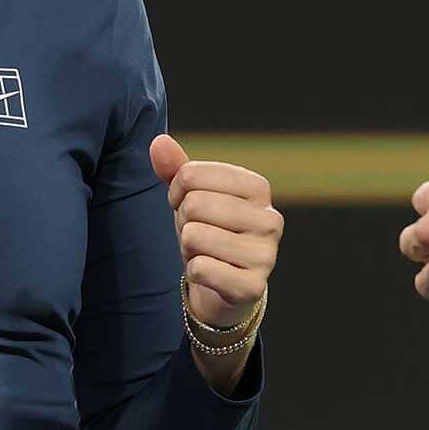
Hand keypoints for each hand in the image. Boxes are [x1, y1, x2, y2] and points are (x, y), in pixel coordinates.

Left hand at [150, 134, 282, 328]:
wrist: (225, 287)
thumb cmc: (210, 231)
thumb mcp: (193, 196)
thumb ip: (177, 168)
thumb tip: (158, 142)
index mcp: (258, 187)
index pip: (191, 174)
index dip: (177, 192)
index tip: (186, 205)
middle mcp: (270, 218)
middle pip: (194, 204)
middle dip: (183, 221)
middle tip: (198, 233)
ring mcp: (266, 255)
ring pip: (195, 236)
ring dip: (189, 248)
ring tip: (205, 252)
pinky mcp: (253, 286)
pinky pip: (201, 269)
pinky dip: (194, 272)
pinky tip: (209, 275)